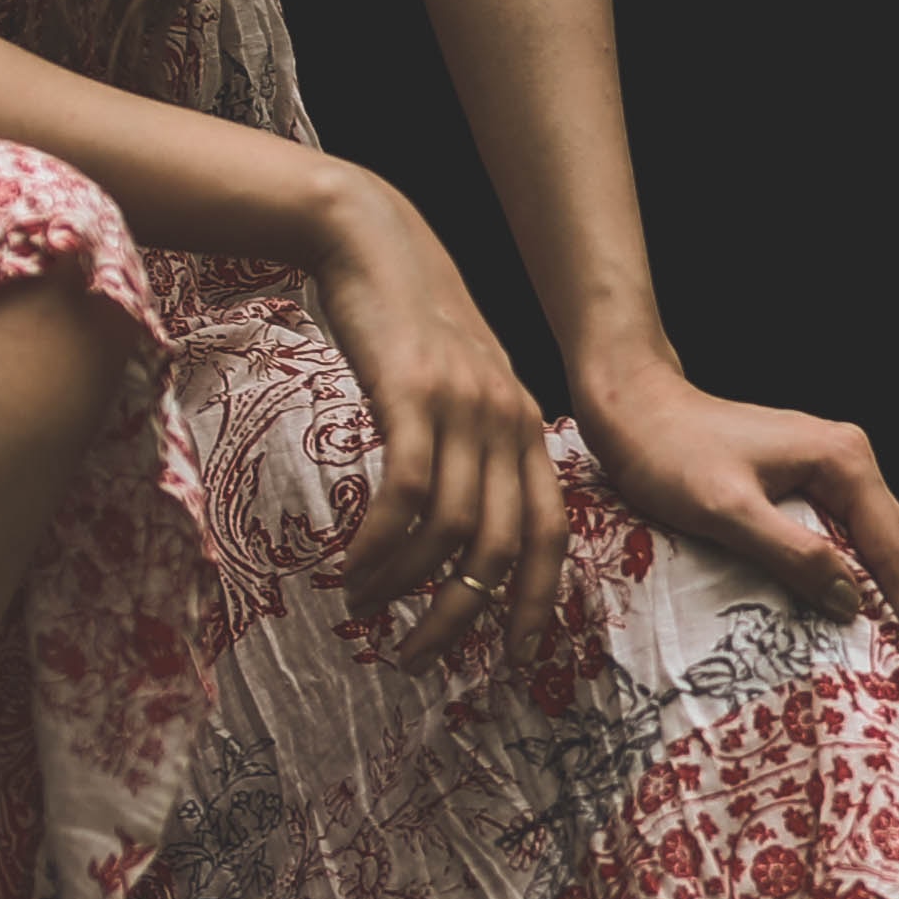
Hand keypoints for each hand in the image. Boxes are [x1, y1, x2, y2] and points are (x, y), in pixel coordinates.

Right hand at [309, 187, 556, 670]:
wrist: (372, 239)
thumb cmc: (408, 321)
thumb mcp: (459, 386)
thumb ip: (471, 446)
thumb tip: (457, 528)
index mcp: (525, 429)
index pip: (549, 535)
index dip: (533, 603)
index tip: (511, 659)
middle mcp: (507, 423)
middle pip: (501, 549)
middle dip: (461, 617)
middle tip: (416, 658)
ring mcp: (465, 409)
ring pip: (450, 531)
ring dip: (404, 586)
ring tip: (363, 607)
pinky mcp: (414, 396)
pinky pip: (406, 494)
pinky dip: (379, 545)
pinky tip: (349, 570)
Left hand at [578, 365, 898, 691]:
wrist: (634, 406)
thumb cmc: (667, 454)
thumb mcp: (726, 511)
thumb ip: (792, 553)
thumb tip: (853, 603)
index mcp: (844, 461)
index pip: (896, 552)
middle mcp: (851, 458)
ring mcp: (832, 464)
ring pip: (883, 543)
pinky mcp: (808, 477)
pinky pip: (855, 536)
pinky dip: (868, 580)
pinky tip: (866, 614)